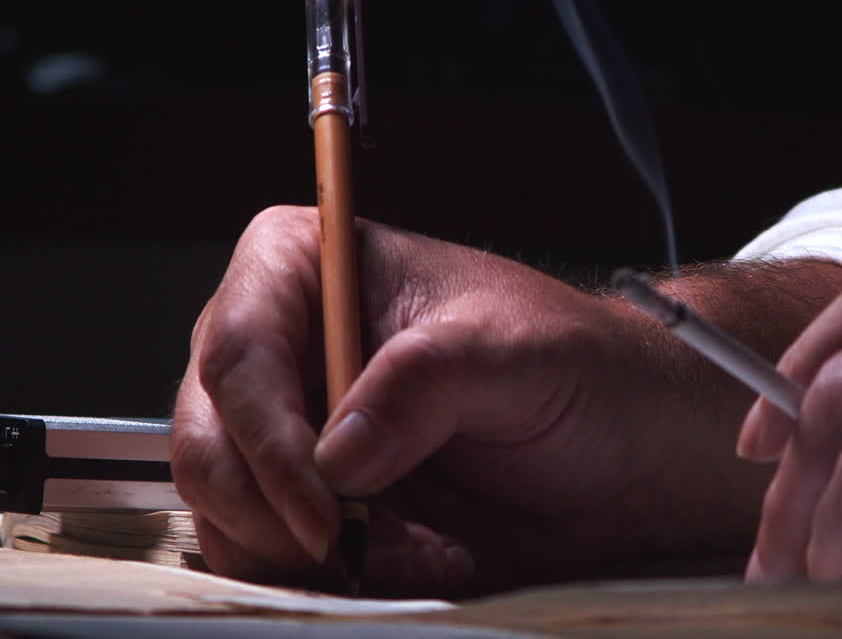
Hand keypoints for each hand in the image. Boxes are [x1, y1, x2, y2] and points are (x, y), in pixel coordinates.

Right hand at [172, 206, 841, 595]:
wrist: (627, 448)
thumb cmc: (581, 368)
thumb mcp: (514, 351)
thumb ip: (424, 381)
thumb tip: (337, 454)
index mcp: (316, 270)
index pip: (237, 345)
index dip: (264, 434)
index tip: (323, 504)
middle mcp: (288, 349)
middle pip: (207, 436)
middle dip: (279, 505)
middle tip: (360, 539)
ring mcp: (296, 432)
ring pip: (228, 510)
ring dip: (313, 552)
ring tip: (422, 544)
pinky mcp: (321, 503)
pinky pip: (274, 556)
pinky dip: (332, 578)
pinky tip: (423, 556)